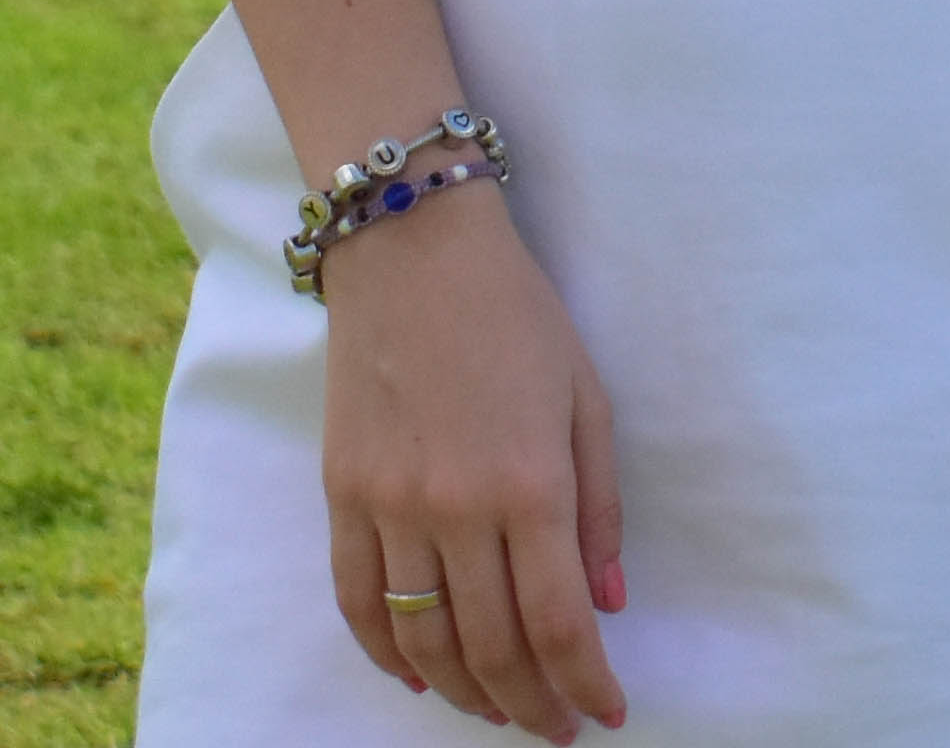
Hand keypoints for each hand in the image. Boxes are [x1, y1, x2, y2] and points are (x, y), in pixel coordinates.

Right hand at [322, 190, 633, 732]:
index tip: (605, 714)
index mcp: (529, 484)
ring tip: (497, 709)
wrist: (412, 250)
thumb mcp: (586, 398)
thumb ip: (599, 507)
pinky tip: (417, 674)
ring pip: (420, 640)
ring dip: (463, 693)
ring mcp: (389, 506)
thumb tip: (608, 604)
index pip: (558, 624)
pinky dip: (384, 653)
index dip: (584, 685)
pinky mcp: (342, 495)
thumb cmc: (516, 315)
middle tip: (554, 728)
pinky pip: (356, 601)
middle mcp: (456, 508)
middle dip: (530, 705)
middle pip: (490, 648)